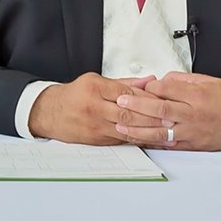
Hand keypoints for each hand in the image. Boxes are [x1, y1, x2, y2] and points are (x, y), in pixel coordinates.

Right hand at [28, 73, 163, 144]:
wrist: (50, 113)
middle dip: (151, 117)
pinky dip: (137, 139)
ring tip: (164, 131)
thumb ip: (124, 82)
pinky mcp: (97, 139)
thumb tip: (148, 80)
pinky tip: (150, 138)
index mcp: (95, 88)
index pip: (126, 93)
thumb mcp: (95, 80)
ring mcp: (95, 125)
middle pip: (128, 113)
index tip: (162, 100)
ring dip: (147, 131)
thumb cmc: (75, 95)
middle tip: (169, 118)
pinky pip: (121, 140)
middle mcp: (95, 107)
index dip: (146, 97)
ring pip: (126, 129)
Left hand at [114, 72, 220, 150]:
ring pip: (161, 132)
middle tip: (120, 102)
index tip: (135, 86)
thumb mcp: (207, 80)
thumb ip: (181, 81)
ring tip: (121, 126)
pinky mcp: (194, 145)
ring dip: (139, 129)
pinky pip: (170, 145)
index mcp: (197, 96)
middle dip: (137, 107)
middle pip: (160, 110)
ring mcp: (194, 133)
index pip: (166, 90)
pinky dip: (153, 143)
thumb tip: (159, 82)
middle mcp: (194, 115)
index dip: (148, 88)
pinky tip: (140, 140)